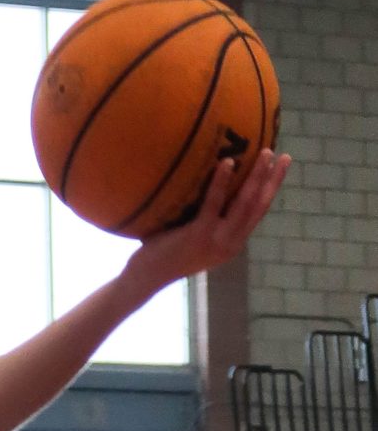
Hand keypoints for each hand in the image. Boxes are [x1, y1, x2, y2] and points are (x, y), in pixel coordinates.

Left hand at [124, 149, 288, 288]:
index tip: (281, 167)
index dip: (272, 189)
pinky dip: (222, 182)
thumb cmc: (164, 252)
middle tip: (283, 156)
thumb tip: (208, 179)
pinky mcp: (199, 236)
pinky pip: (214, 204)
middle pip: (259, 206)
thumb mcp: (193, 234)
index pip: (258, 213)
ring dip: (257, 176)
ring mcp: (216, 241)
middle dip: (273, 180)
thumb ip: (207, 215)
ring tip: (264, 152)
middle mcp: (230, 244)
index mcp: (232, 243)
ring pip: (244, 203)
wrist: (147, 277)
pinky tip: (227, 162)